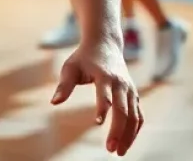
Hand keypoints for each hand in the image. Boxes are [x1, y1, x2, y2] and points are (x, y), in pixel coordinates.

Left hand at [52, 37, 142, 155]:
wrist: (105, 43)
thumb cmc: (84, 57)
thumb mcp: (71, 67)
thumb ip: (64, 85)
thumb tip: (54, 102)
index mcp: (104, 75)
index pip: (105, 95)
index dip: (102, 109)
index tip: (97, 123)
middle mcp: (120, 83)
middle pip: (122, 109)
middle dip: (118, 130)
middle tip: (110, 149)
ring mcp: (129, 89)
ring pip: (134, 115)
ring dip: (129, 135)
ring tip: (119, 152)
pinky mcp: (134, 94)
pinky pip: (139, 115)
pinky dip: (135, 130)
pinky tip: (127, 143)